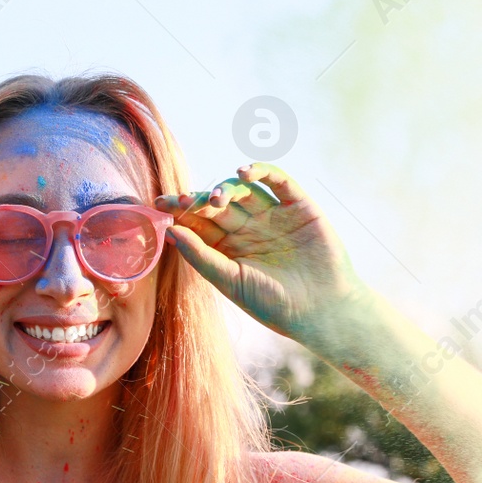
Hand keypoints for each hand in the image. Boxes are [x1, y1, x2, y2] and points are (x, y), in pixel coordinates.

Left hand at [154, 163, 364, 354]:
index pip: (200, 223)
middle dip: (200, 200)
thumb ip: (201, 257)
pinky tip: (244, 172)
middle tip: (183, 200)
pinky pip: (278, 181)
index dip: (181, 212)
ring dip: (227, 188)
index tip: (159, 205)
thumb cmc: (274, 304)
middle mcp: (249, 228)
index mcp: (229, 247)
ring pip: (244, 190)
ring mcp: (273, 215)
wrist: (322, 311)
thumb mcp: (231, 282)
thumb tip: (169, 231)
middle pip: (219, 204)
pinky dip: (262, 171)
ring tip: (217, 198)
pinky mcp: (298, 206)